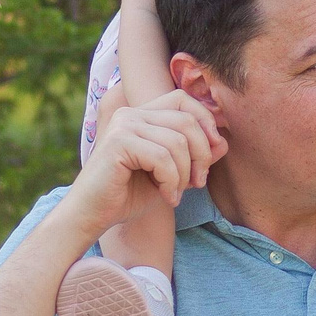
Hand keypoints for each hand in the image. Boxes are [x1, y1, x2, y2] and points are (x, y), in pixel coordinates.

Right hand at [64, 89, 224, 239]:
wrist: (92, 216)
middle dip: (201, 155)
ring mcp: (123, 125)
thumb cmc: (129, 196)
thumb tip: (223, 142)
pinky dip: (171, 180)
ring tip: (175, 193)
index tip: (211, 155)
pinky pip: (162, 157)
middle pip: (187, 120)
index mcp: (143, 115)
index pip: (184, 99)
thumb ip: (195, 156)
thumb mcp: (172, 175)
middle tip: (197, 183)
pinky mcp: (117, 142)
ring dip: (184, 173)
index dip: (205, 122)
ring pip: (177, 141)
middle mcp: (132, 114)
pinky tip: (166, 196)